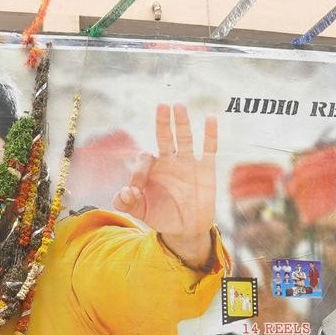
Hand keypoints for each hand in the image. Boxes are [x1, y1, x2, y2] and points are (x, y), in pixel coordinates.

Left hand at [113, 104, 217, 267]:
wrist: (185, 228)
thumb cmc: (161, 215)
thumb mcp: (140, 211)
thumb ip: (126, 203)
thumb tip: (124, 193)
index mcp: (152, 168)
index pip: (145, 158)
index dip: (138, 172)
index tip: (134, 192)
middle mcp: (170, 161)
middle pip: (165, 136)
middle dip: (162, 122)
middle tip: (161, 106)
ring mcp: (188, 163)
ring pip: (185, 138)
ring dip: (182, 123)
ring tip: (178, 107)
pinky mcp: (206, 170)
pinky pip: (209, 149)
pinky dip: (210, 135)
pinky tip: (210, 119)